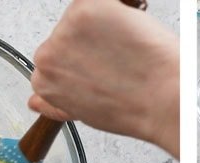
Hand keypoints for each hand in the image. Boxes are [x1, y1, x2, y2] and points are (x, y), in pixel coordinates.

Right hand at [30, 0, 179, 157]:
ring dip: (102, 26)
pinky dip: (115, 9)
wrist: (162, 98)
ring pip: (81, 17)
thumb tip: (36, 102)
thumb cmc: (134, 109)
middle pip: (62, 36)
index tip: (94, 65)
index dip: (76, 60)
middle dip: (86, 43)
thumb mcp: (86, 114)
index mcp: (45, 83)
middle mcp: (48, 56)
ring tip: (124, 51)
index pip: (50, 60)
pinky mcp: (85, 9)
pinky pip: (99, 1)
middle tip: (114, 58)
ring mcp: (65, 30)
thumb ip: (59, 101)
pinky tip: (127, 33)